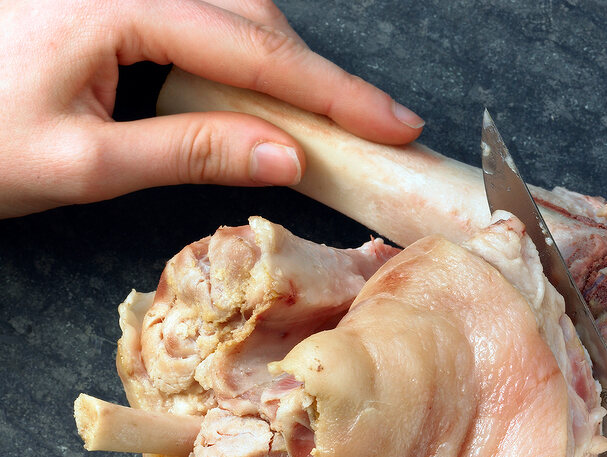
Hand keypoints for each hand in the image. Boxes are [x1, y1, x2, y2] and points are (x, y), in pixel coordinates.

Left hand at [0, 0, 423, 217]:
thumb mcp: (84, 164)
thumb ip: (191, 151)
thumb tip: (288, 154)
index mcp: (116, 7)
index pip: (256, 54)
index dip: (336, 95)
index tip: (395, 126)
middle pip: (255, 19)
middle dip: (322, 78)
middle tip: (377, 129)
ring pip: (235, 10)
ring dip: (285, 63)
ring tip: (327, 119)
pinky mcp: (112, 1)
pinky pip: (202, 13)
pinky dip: (246, 52)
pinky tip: (259, 91)